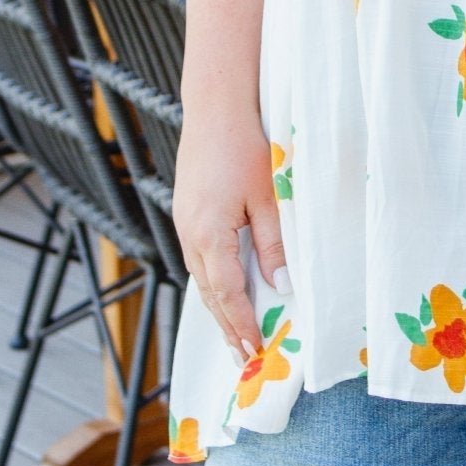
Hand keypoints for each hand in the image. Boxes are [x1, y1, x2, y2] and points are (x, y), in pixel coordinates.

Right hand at [173, 112, 289, 365]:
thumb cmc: (246, 145)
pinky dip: (213, 282)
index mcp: (209, 233)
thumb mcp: (268, 196)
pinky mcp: (186, 213)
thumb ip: (274, 242)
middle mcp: (190, 234)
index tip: (255, 351)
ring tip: (236, 334)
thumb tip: (282, 284)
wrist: (216, 107)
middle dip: (227, 327)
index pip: (227, 294)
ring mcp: (184, 223)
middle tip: (244, 358)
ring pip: (201, 278)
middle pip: (209, 294)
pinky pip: (199, 260)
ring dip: (218, 308)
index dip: (242, 325)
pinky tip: (226, 290)